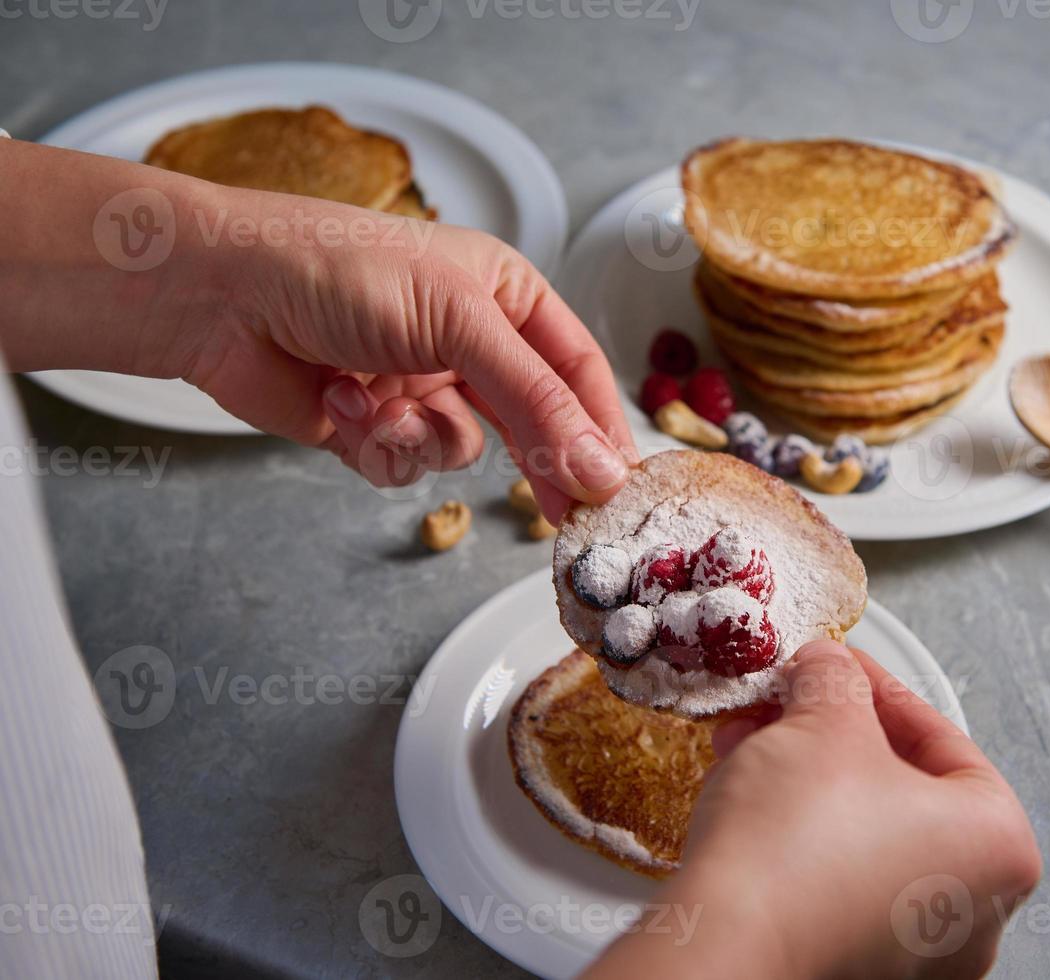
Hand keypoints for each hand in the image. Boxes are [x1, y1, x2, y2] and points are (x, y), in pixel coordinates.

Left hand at [0, 141, 633, 519]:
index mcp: (504, 296)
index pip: (576, 369)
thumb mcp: (460, 324)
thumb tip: (600, 468)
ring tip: (380, 406)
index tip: (622, 484)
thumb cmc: (337, 271)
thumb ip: (536, 403)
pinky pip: (408, 466)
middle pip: (531, 421)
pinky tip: (343, 408)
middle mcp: (469, 341)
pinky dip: (378, 447)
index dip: (601, 426)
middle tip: (563, 516)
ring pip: (464, 451)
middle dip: (532, 460)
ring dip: (422, 439)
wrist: (220, 295)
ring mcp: (420, 385)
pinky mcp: (374, 424)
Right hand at [585, 641, 1040, 979]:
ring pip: (863, 833)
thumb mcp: (824, 721)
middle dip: (830, 733)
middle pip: (900, 787)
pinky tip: (751, 798)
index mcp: (1000, 844)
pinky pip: (835, 881)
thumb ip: (836, 678)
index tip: (836, 665)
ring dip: (806, 777)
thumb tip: (830, 668)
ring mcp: (917, 951)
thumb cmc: (796, 848)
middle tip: (790, 700)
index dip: (873, 685)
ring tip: (753, 741)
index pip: (941, 736)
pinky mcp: (857, 968)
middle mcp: (975, 910)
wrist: (728, 945)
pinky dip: (799, 835)